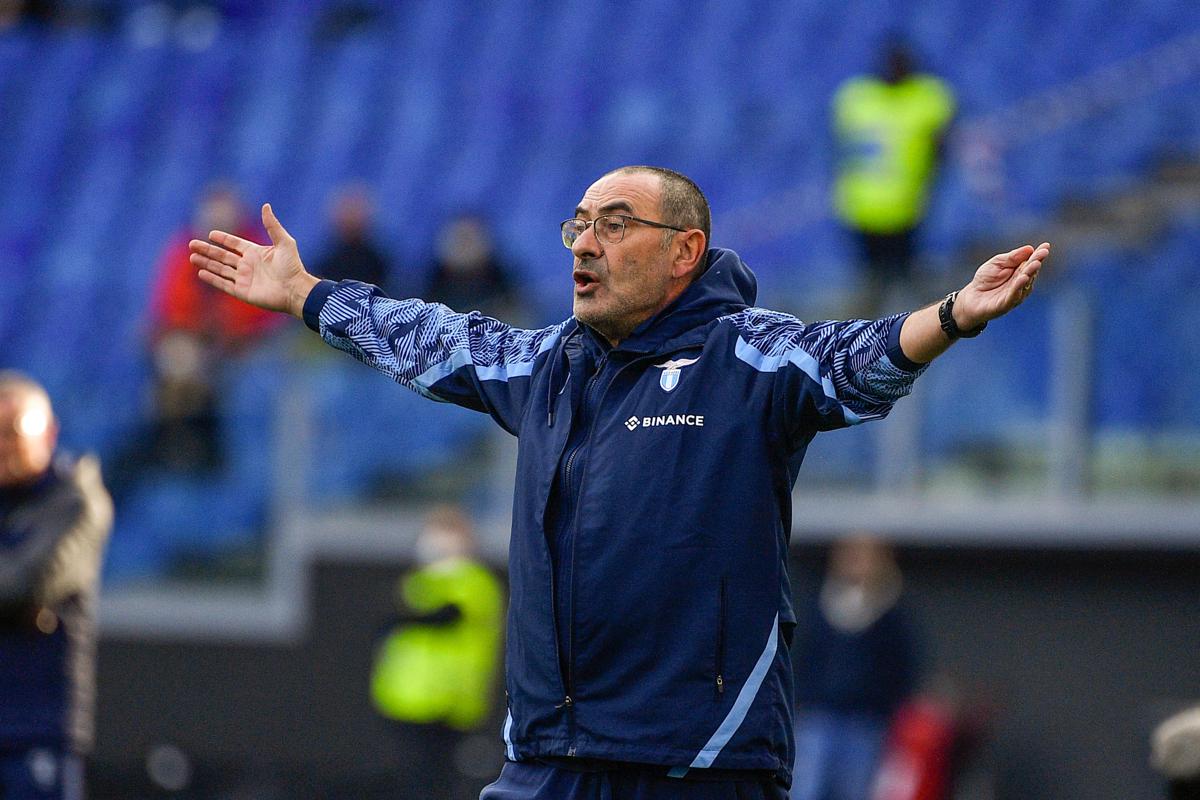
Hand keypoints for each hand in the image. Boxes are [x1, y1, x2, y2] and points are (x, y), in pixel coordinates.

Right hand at [188, 203, 319, 318]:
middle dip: (208, 251)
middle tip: (192, 244)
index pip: (235, 244)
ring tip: (192, 257)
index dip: (223, 239)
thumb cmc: (293, 267)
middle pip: (223, 256)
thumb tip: (266, 205)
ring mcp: (245, 279)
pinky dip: (212, 279)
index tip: (211, 234)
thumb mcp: (284, 242)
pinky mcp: (243, 292)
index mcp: (256, 253)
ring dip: (206, 263)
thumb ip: (272, 225)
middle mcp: (248, 265)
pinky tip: (201, 273)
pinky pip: (224, 284)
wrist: (295, 290)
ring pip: (220, 269)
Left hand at [952, 242, 1050, 330]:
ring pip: (1025, 284)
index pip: (1031, 262)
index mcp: (1020, 272)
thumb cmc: (985, 279)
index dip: (1038, 255)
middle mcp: (1022, 284)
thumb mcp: (997, 263)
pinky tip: (1023, 278)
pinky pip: (1014, 295)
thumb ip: (1012, 258)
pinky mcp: (1006, 304)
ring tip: (1035, 263)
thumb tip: (1029, 249)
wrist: (971, 298)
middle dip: (1036, 262)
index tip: (1046, 246)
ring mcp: (1016, 295)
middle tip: (1042, 253)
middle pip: (1030, 272)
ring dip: (1030, 273)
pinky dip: (1019, 287)